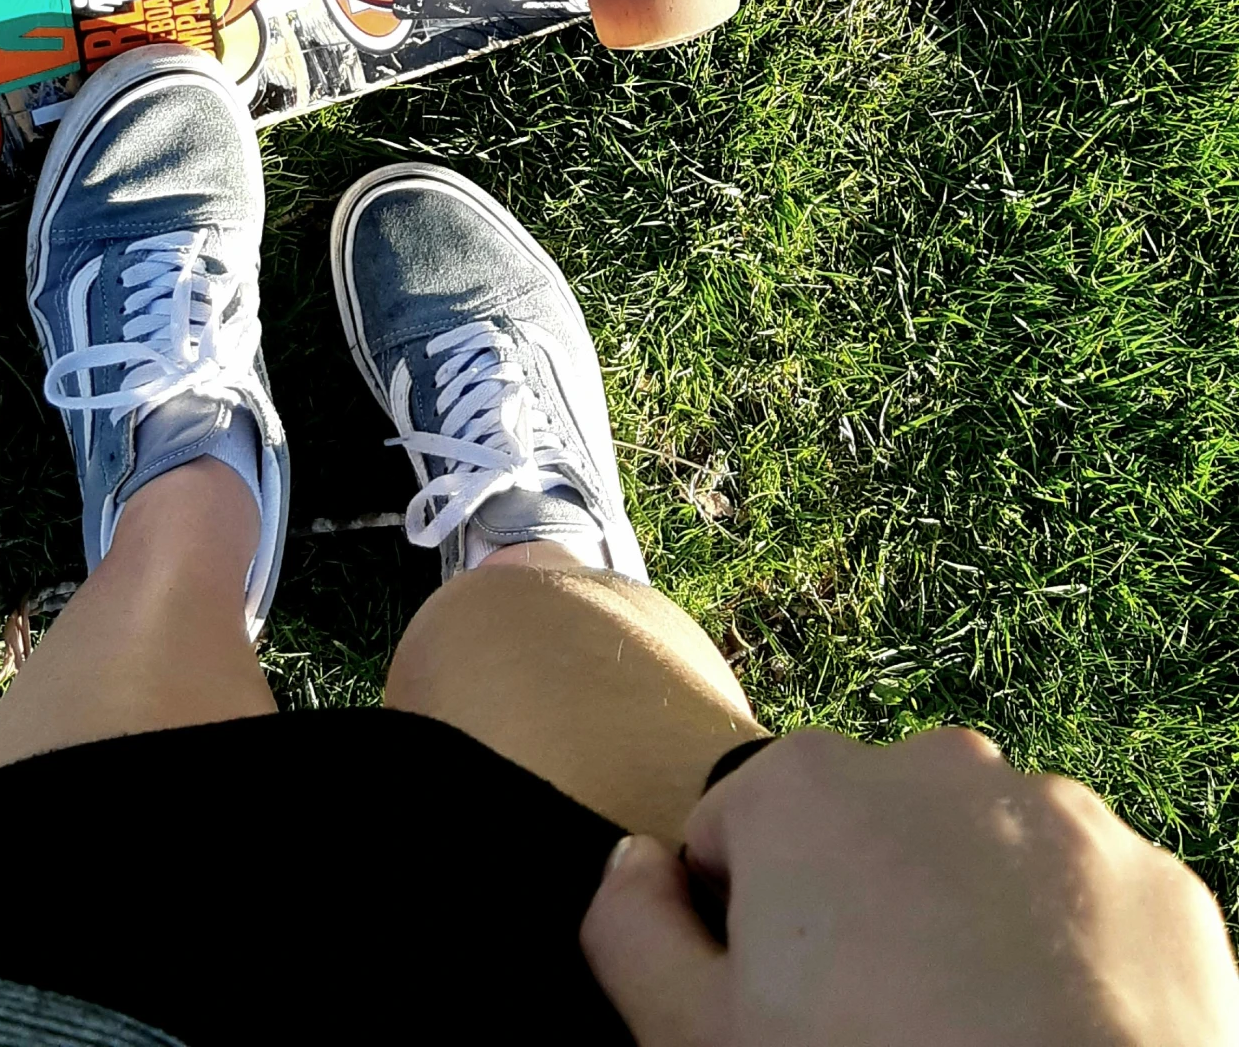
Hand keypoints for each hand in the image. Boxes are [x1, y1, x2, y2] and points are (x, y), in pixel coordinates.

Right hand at [580, 725, 1238, 1045]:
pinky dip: (1069, 959)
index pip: (736, 837)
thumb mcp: (694, 1042)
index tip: (779, 1007)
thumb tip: (628, 863)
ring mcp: (1060, 817)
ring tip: (971, 1038)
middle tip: (874, 1029)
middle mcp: (935, 766)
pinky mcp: (1157, 882)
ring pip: (982, 858)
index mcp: (806, 786)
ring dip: (967, 922)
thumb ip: (630, 930)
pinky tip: (1053, 1037)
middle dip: (860, 908)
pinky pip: (1087, 904)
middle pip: (864, 834)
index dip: (743, 931)